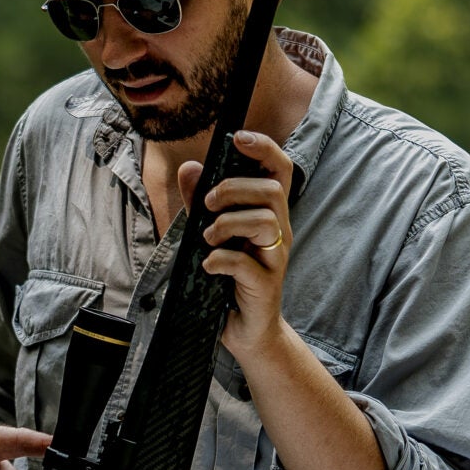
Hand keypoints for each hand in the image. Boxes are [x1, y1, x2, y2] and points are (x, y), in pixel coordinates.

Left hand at [179, 129, 295, 350]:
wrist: (245, 331)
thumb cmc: (230, 280)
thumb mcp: (211, 235)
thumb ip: (200, 203)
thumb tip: (189, 168)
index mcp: (269, 214)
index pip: (280, 170)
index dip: (264, 149)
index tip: (238, 138)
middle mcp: (279, 232)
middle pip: (271, 191)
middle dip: (233, 189)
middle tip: (206, 205)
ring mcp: (275, 259)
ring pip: (265, 221)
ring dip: (227, 223)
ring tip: (207, 239)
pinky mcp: (265, 285)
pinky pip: (245, 263)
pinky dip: (220, 259)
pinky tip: (207, 265)